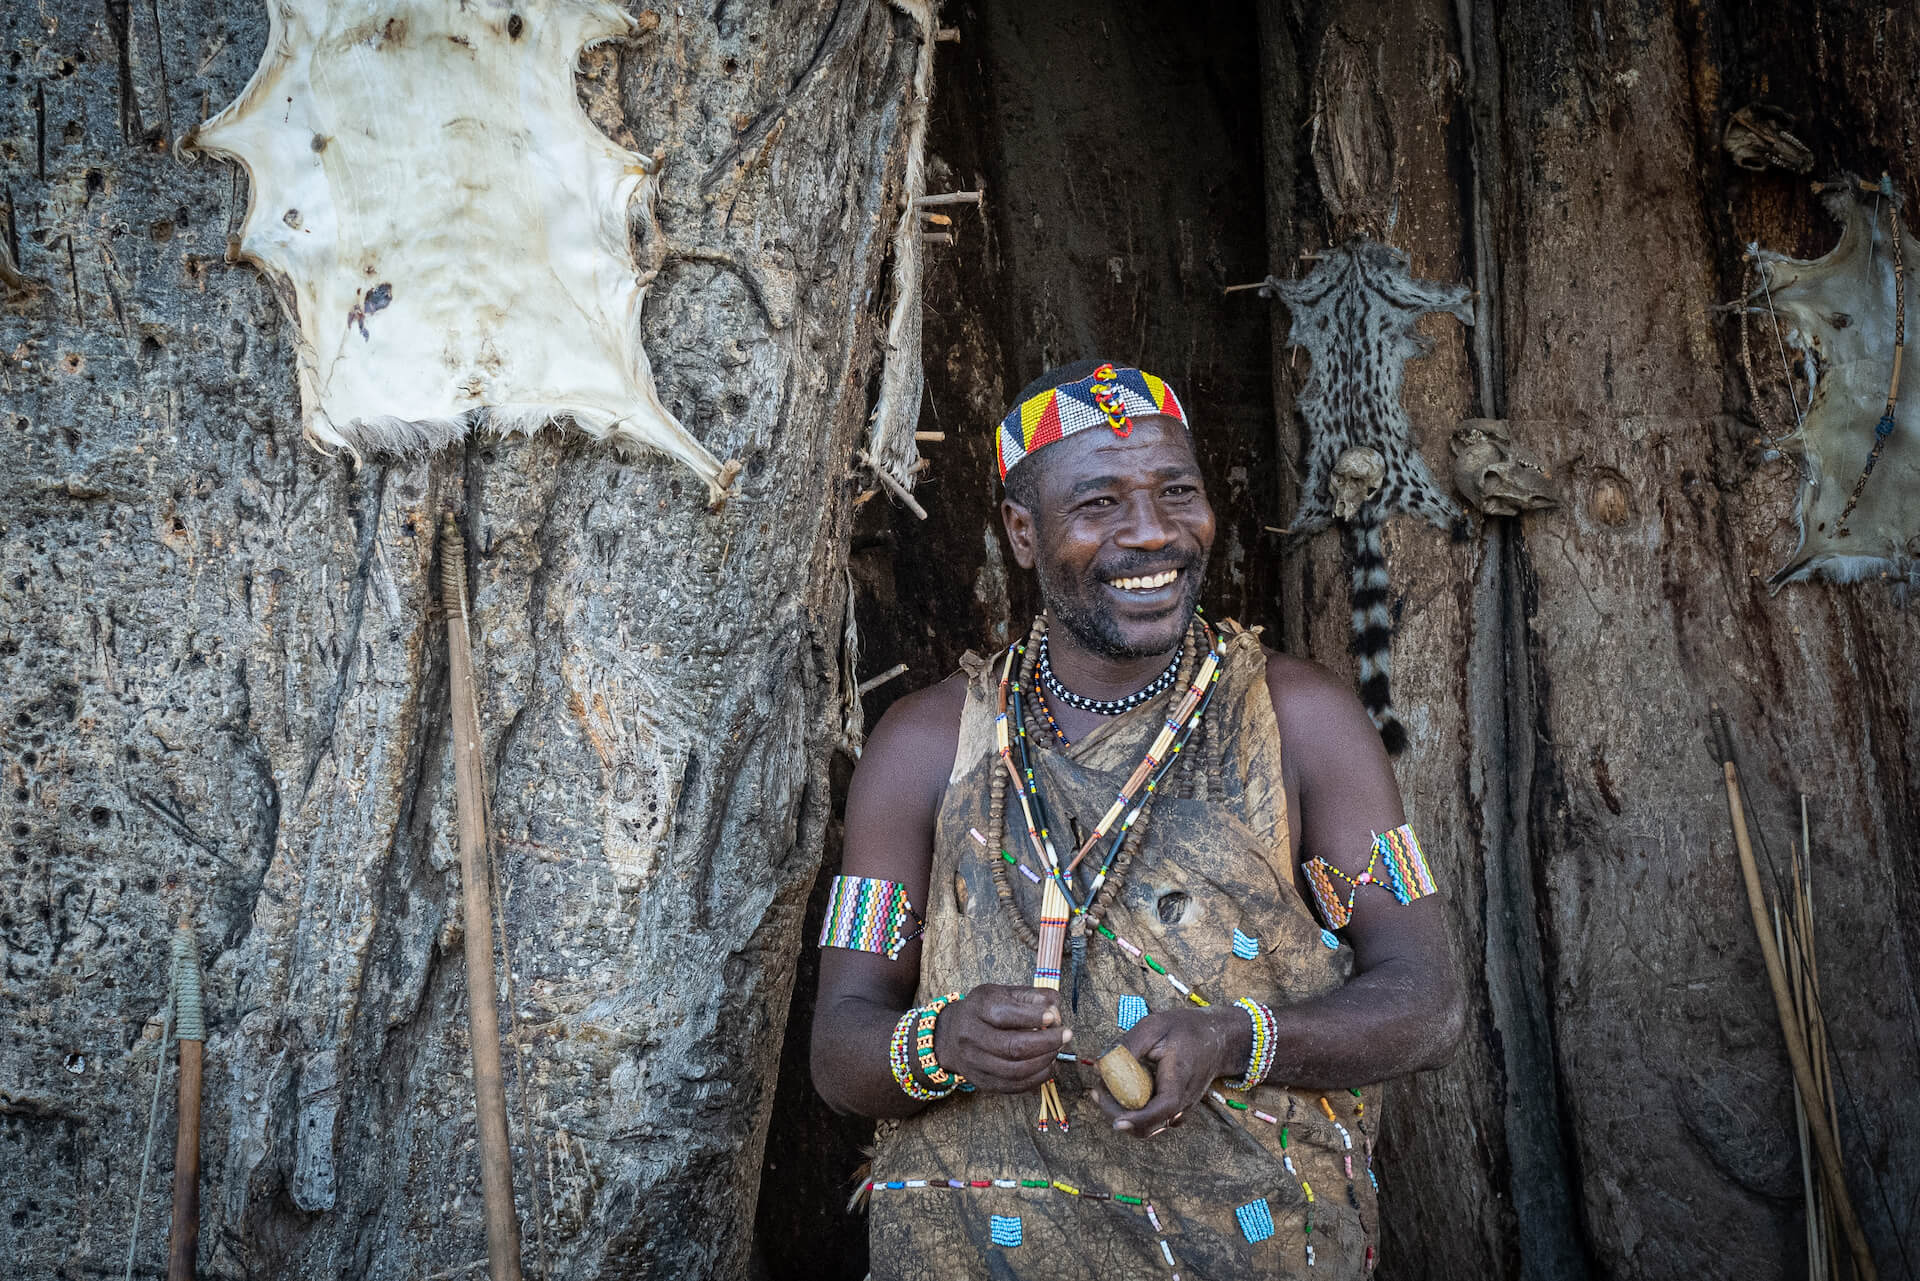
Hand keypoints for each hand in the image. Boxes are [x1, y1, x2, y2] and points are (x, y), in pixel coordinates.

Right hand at [932, 984, 1071, 1092]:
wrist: (951, 1035)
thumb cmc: (985, 1010)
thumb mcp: (1003, 992)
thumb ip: (1031, 996)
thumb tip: (1055, 1008)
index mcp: (977, 1008)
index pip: (1005, 1015)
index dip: (1032, 1017)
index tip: (1054, 1015)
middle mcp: (971, 1037)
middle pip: (1012, 1046)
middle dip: (1046, 1042)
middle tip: (1066, 1034)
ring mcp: (975, 1063)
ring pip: (1015, 1070)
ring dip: (1044, 1061)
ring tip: (1057, 1050)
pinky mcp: (983, 1082)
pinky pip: (1014, 1086)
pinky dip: (1037, 1078)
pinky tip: (1048, 1065)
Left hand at [1094, 1005, 1250, 1137]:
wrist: (1218, 1037)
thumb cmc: (1186, 1029)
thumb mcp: (1154, 1027)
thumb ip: (1127, 1046)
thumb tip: (1099, 1066)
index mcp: (1179, 1080)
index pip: (1161, 1109)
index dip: (1138, 1119)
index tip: (1116, 1121)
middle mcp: (1183, 1101)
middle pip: (1149, 1125)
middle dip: (1119, 1115)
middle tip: (1097, 1092)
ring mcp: (1182, 1108)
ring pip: (1150, 1127)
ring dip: (1125, 1116)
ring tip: (1105, 1092)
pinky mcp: (1177, 1109)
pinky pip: (1155, 1120)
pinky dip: (1136, 1114)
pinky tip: (1122, 1095)